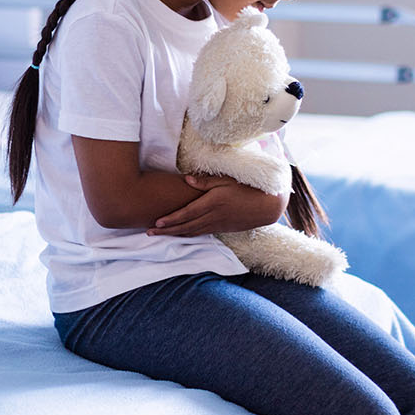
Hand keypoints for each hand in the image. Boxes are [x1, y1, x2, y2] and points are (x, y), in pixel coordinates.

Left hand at [146, 174, 286, 236]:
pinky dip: (187, 235)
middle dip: (166, 231)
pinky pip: (200, 233)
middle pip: (185, 226)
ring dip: (174, 235)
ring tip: (159, 236)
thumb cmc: (246, 188)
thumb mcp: (226, 180)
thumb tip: (186, 178)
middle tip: (149, 233)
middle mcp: (212, 216)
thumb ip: (206, 181)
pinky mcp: (221, 229)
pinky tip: (179, 235)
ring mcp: (217, 225)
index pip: (187, 213)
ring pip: (191, 232)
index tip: (156, 222)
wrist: (265, 206)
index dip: (171, 219)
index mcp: (212, 203)